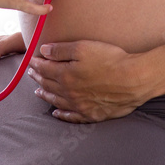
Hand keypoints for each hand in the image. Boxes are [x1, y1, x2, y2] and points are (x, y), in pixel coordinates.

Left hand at [27, 40, 150, 122]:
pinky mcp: (92, 114)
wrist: (133, 79)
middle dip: (38, 78)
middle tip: (32, 74)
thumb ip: (61, 50)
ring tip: (38, 91)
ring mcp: (80, 105)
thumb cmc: (110, 60)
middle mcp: (69, 92)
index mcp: (65, 75)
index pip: (45, 69)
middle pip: (49, 85)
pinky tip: (57, 113)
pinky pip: (72, 117)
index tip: (31, 60)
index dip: (36, 64)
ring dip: (46, 95)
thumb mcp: (83, 47)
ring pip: (57, 101)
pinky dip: (62, 115)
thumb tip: (43, 51)